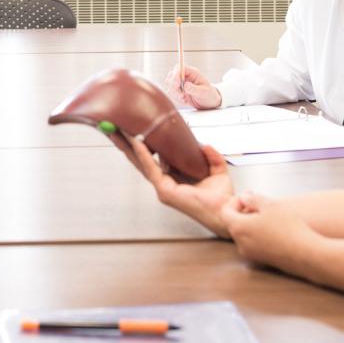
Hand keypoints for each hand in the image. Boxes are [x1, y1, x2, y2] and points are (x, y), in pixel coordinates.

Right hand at [109, 132, 234, 236]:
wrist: (226, 211)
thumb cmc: (221, 199)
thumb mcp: (218, 170)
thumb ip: (211, 156)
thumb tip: (204, 145)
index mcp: (174, 180)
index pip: (155, 160)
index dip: (145, 147)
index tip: (137, 132)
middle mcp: (165, 184)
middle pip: (142, 162)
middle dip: (128, 146)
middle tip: (117, 130)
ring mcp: (163, 188)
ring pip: (142, 164)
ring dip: (130, 148)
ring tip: (120, 133)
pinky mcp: (165, 190)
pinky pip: (151, 168)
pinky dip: (143, 154)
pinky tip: (137, 143)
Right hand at [164, 65, 221, 108]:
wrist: (210, 103)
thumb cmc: (209, 95)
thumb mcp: (204, 93)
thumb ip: (194, 89)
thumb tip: (185, 85)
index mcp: (192, 73)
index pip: (179, 68)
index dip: (176, 75)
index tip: (177, 84)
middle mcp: (185, 76)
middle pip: (171, 75)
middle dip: (174, 86)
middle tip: (182, 95)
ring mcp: (181, 83)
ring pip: (169, 84)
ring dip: (175, 93)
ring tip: (184, 98)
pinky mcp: (178, 90)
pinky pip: (171, 92)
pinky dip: (176, 97)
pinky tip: (184, 100)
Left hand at [220, 192, 320, 274]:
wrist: (306, 254)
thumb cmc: (289, 228)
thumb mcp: (270, 205)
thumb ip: (253, 199)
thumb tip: (244, 197)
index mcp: (239, 228)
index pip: (225, 212)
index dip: (235, 201)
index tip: (248, 197)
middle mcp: (240, 243)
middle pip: (234, 223)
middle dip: (243, 211)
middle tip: (259, 203)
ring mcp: (250, 254)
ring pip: (244, 234)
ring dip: (251, 223)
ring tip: (269, 216)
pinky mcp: (261, 260)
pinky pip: (253, 243)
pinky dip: (258, 234)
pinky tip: (274, 229)